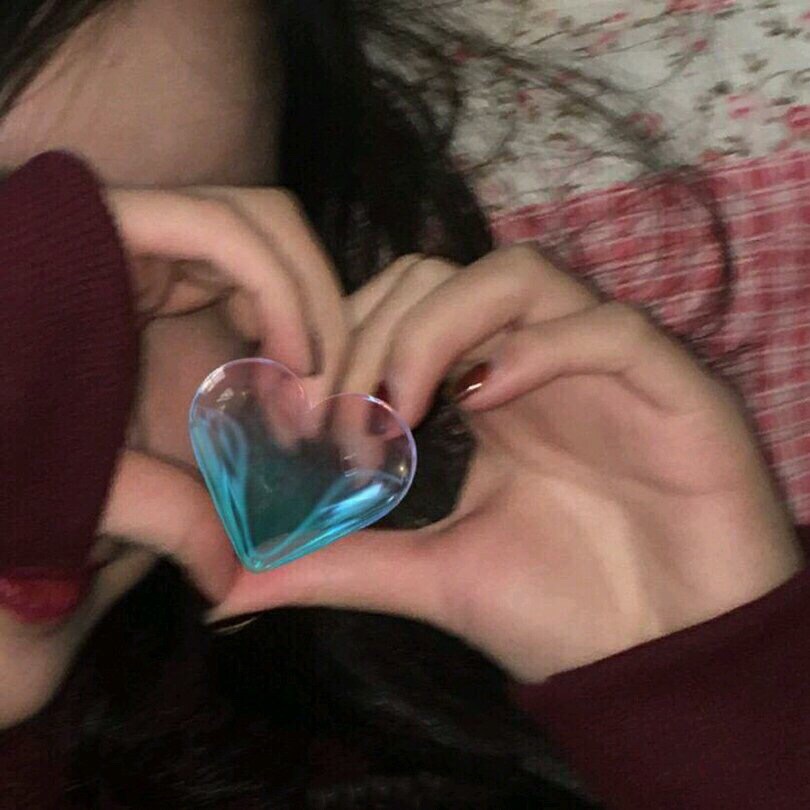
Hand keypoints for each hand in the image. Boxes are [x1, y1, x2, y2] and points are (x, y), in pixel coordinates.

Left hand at [100, 188, 346, 599]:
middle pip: (266, 224)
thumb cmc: (5, 442)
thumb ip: (152, 519)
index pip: (221, 227)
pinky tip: (287, 389)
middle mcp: (141, 237)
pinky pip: (262, 287)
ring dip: (312, 320)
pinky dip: (291, 333)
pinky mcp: (185, 290)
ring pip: (276, 250)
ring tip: (311, 398)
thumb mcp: (71, 476)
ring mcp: (167, 260)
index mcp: (99, 250)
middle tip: (324, 392)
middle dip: (315, 304)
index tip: (303, 372)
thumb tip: (233, 579)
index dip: (281, 290)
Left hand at [212, 246, 802, 680]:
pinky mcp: (669, 386)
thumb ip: (338, 562)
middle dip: (371, 333)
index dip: (340, 342)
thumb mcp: (433, 577)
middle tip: (340, 417)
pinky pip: (607, 329)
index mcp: (485, 391)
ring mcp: (601, 365)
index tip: (298, 417)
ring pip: (516, 276)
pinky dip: (542, 349)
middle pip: (440, 275)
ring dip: (439, 327)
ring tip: (401, 407)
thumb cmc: (561, 612)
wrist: (666, 659)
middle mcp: (536, 360)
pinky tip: (490, 402)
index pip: (399, 309)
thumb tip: (229, 581)